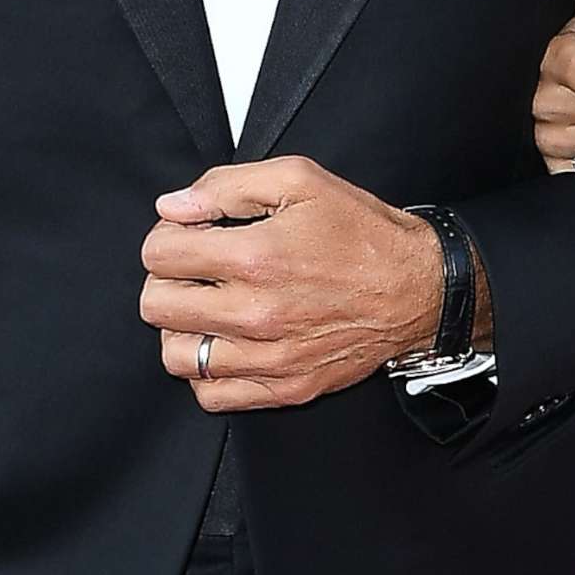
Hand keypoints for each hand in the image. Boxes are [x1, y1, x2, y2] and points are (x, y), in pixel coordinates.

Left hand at [140, 157, 443, 410]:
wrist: (418, 287)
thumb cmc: (361, 231)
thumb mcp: (301, 180)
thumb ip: (227, 185)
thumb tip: (172, 208)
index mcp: (256, 256)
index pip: (158, 255)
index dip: (168, 237)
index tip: (191, 235)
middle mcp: (257, 313)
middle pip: (156, 306)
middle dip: (168, 280)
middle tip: (196, 269)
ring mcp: (270, 357)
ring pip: (177, 356)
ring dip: (183, 327)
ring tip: (209, 307)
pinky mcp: (286, 387)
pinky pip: (211, 394)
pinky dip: (207, 371)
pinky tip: (227, 342)